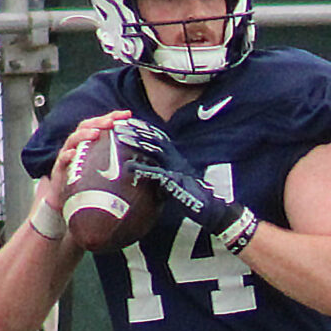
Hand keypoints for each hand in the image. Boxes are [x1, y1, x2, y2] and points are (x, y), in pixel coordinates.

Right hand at [45, 111, 131, 209]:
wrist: (66, 198)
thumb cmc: (87, 180)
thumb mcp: (103, 167)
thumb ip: (116, 159)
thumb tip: (142, 158)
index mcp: (89, 141)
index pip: (100, 124)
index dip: (112, 116)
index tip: (127, 114)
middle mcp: (78, 144)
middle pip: (86, 126)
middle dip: (99, 122)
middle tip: (111, 121)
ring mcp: (67, 154)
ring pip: (74, 139)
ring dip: (85, 134)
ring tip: (96, 134)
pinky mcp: (59, 167)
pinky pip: (62, 159)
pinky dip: (68, 155)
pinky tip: (74, 154)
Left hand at [116, 118, 241, 233]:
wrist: (211, 208)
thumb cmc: (194, 197)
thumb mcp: (178, 180)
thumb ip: (166, 172)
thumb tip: (152, 171)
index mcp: (177, 158)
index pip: (159, 138)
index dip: (144, 129)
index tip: (130, 122)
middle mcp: (176, 160)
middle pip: (154, 140)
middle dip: (136, 131)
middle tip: (119, 125)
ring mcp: (176, 169)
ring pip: (153, 151)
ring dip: (136, 143)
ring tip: (120, 138)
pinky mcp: (175, 181)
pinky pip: (156, 172)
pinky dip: (141, 168)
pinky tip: (128, 166)